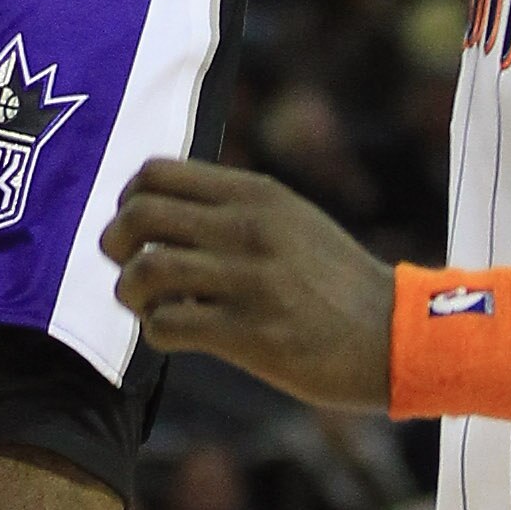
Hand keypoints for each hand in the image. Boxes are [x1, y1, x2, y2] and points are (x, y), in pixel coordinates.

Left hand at [101, 159, 392, 406]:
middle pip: (140, 215)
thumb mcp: (291, 219)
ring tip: (145, 304)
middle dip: (116, 243)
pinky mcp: (250, 334)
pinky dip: (155, 331)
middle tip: (125, 266)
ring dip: (130, 291)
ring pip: (146, 271)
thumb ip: (234, 208)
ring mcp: (249, 281)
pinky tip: (172, 334)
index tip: (136, 228)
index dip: (129, 200)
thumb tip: (161, 209)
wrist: (394, 336)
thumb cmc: (334, 281)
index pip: (156, 173)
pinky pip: (168, 325)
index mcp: (255, 194)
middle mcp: (248, 229)